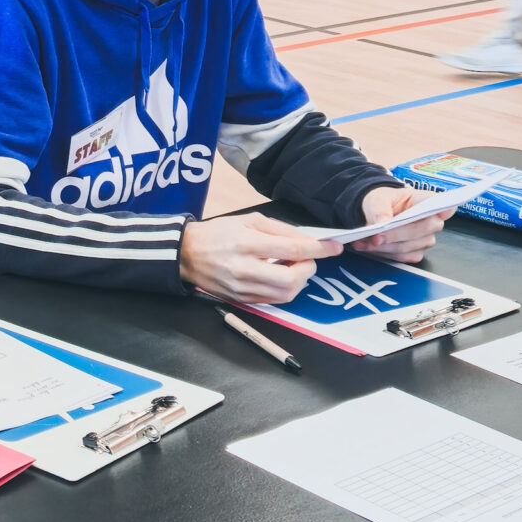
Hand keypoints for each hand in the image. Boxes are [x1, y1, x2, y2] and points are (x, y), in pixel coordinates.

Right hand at [180, 211, 343, 303]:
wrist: (187, 254)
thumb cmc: (217, 234)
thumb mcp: (248, 221)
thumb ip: (280, 230)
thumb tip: (308, 240)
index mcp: (247, 244)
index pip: (293, 249)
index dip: (319, 249)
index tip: (334, 247)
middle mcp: (244, 269)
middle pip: (293, 279)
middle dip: (309, 268)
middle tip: (308, 258)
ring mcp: (242, 289)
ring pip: (286, 293)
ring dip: (299, 280)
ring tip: (293, 266)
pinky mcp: (241, 300)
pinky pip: (274, 300)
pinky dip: (285, 289)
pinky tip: (281, 276)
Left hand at [355, 183, 444, 261]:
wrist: (374, 213)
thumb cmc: (382, 201)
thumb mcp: (377, 198)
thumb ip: (380, 209)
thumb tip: (383, 223)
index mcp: (426, 202)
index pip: (445, 206)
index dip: (445, 210)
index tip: (441, 212)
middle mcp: (431, 221)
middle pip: (421, 230)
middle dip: (395, 234)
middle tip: (375, 235)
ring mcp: (425, 239)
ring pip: (407, 247)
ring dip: (384, 246)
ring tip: (364, 240)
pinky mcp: (415, 252)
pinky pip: (402, 258)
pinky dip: (383, 254)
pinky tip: (368, 247)